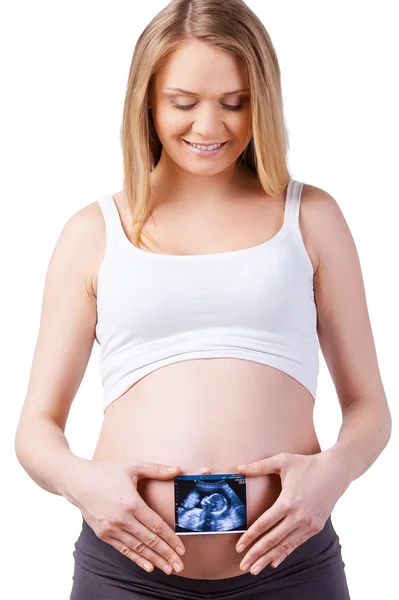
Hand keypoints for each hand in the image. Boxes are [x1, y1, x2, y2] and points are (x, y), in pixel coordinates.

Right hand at [63, 456, 186, 574]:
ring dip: (154, 560)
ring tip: (168, 569)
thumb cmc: (106, 471)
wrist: (77, 481)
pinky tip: (148, 566)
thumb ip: (156, 469)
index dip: (171, 539)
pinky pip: (124, 550)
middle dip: (167, 554)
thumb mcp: (132, 465)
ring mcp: (111, 529)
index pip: (156, 525)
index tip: (182, 549)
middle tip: (180, 566)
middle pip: (149, 541)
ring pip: (138, 548)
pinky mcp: (103, 534)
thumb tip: (177, 469)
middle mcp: (122, 520)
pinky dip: (137, 559)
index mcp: (132, 503)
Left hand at [235, 451, 346, 574]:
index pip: (264, 524)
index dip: (250, 537)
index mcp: (288, 501)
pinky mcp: (316, 527)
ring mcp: (308, 524)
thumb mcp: (283, 461)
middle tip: (243, 565)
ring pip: (285, 545)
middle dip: (256, 554)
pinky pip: (297, 543)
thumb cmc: (307, 464)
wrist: (336, 471)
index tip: (239, 547)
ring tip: (254, 569)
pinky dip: (284, 553)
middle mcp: (298, 516)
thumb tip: (239, 468)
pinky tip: (274, 562)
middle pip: (273, 539)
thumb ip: (260, 466)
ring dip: (268, 558)